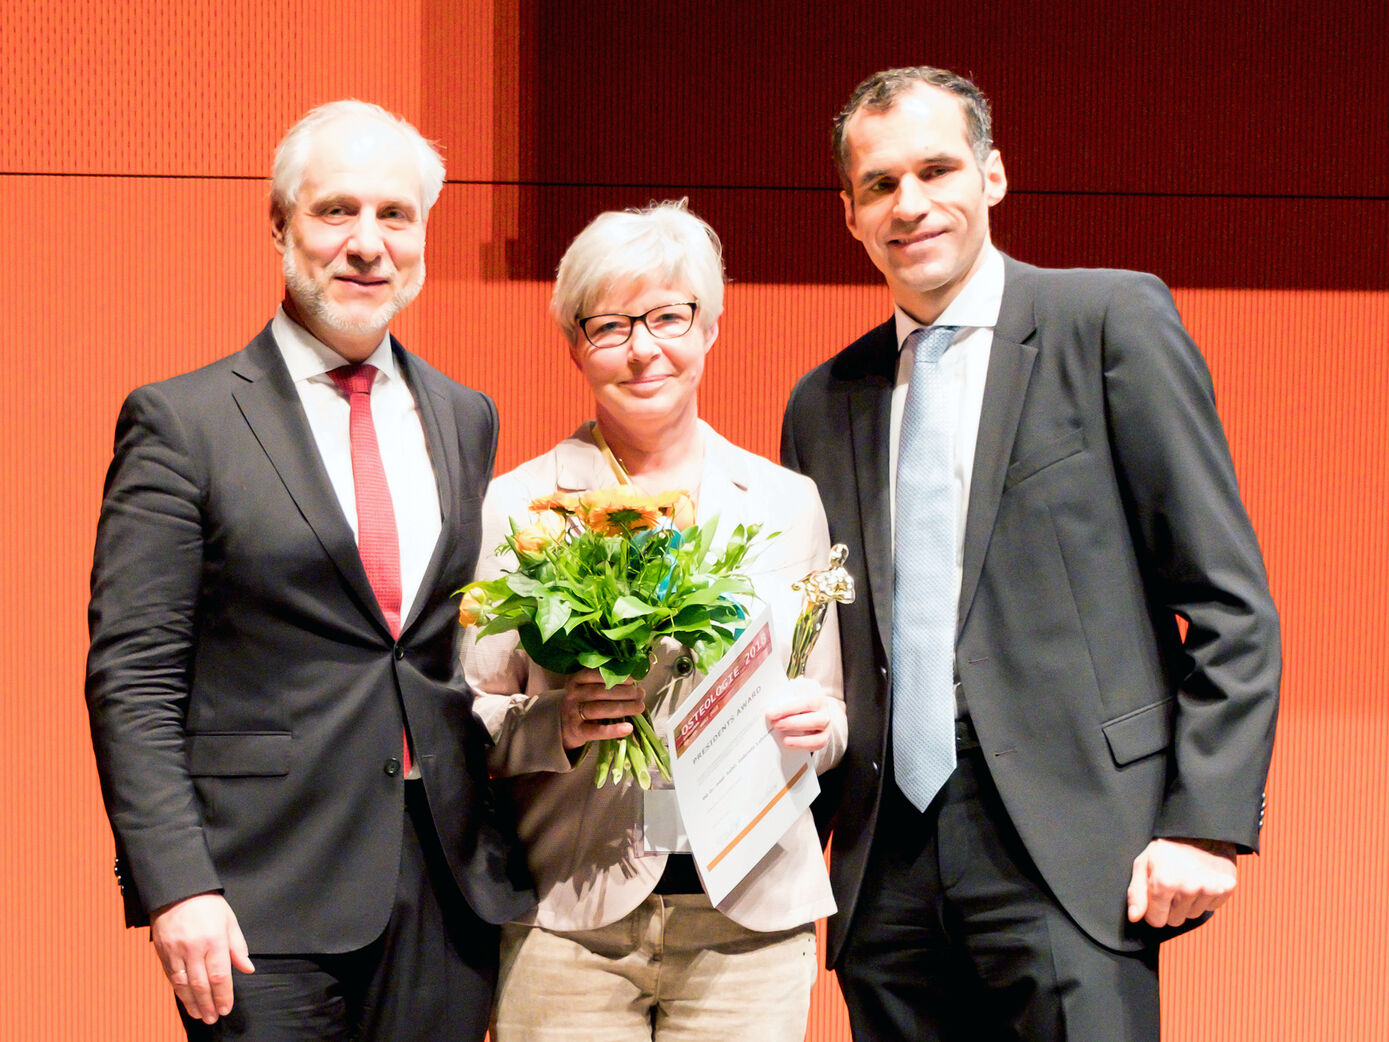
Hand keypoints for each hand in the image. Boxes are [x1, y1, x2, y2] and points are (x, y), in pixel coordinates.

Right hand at [150, 893, 254, 1023]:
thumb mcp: (229, 921)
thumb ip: (238, 947)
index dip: (223, 995)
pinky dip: (179, 992)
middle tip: (213, 1018)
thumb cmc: (207, 904)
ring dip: (192, 1003)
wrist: (177, 890)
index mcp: (214, 940)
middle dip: (208, 1004)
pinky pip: (171, 977)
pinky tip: (186, 1000)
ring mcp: (176, 951)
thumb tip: (247, 969)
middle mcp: (194, 948)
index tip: (226, 1008)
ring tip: (200, 1015)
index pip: (219, 975)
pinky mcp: (163, 952)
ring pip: (184, 984)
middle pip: (201, 984)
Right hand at [561, 668, 645, 750]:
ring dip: (622, 708)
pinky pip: (596, 731)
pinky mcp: (576, 731)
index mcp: (576, 679)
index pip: (593, 673)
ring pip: (598, 709)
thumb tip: (647, 665)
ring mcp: (572, 713)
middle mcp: (572, 694)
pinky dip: (614, 729)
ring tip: (640, 707)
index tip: (633, 680)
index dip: (615, 676)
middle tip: (641, 694)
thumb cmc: (585, 702)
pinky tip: (628, 728)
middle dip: (624, 693)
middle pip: (599, 691)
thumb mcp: (591, 687)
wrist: (564, 727)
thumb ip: (612, 677)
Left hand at [766, 677, 833, 751]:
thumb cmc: (793, 697)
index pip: (802, 699)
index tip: (770, 713)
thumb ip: (780, 696)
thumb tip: (767, 706)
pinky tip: (788, 742)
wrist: (807, 707)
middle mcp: (822, 704)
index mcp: (813, 690)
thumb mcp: (788, 691)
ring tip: (783, 737)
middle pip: (812, 714)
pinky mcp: (824, 735)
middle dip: (792, 722)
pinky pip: (818, 742)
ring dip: (799, 732)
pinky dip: (803, 743)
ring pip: (817, 726)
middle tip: (775, 724)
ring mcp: (826, 720)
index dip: (786, 708)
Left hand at [1126, 838, 1237, 927]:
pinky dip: (1205, 897)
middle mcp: (1189, 887)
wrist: (1200, 828)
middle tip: (1172, 883)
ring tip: (1187, 878)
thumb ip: (1136, 892)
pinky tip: (1201, 878)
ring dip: (1188, 902)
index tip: (1155, 897)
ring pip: (1193, 915)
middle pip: (1176, 920)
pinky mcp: (1227, 886)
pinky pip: (1211, 907)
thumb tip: (1134, 917)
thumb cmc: (1167, 846)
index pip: (1157, 920)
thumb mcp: (1143, 863)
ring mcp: (1211, 887)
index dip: (1153, 910)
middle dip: (1170, 907)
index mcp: (1165, 881)